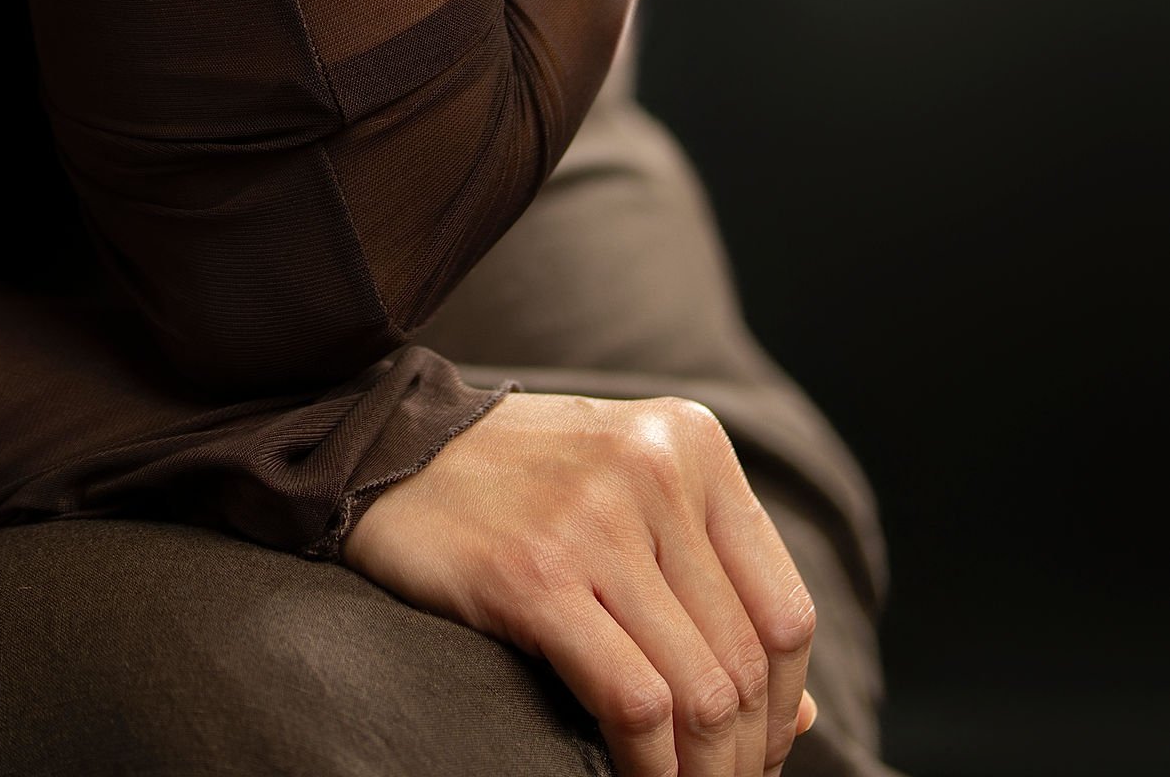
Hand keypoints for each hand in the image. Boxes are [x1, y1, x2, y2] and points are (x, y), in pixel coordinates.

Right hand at [344, 390, 818, 775]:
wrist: (386, 448)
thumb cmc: (519, 484)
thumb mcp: (631, 502)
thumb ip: (713, 589)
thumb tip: (799, 718)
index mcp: (691, 443)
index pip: (783, 610)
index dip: (782, 707)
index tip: (755, 753)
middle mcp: (654, 469)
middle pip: (744, 661)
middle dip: (743, 754)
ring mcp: (594, 519)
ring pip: (700, 691)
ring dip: (704, 772)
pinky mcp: (535, 575)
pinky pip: (633, 702)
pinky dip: (652, 769)